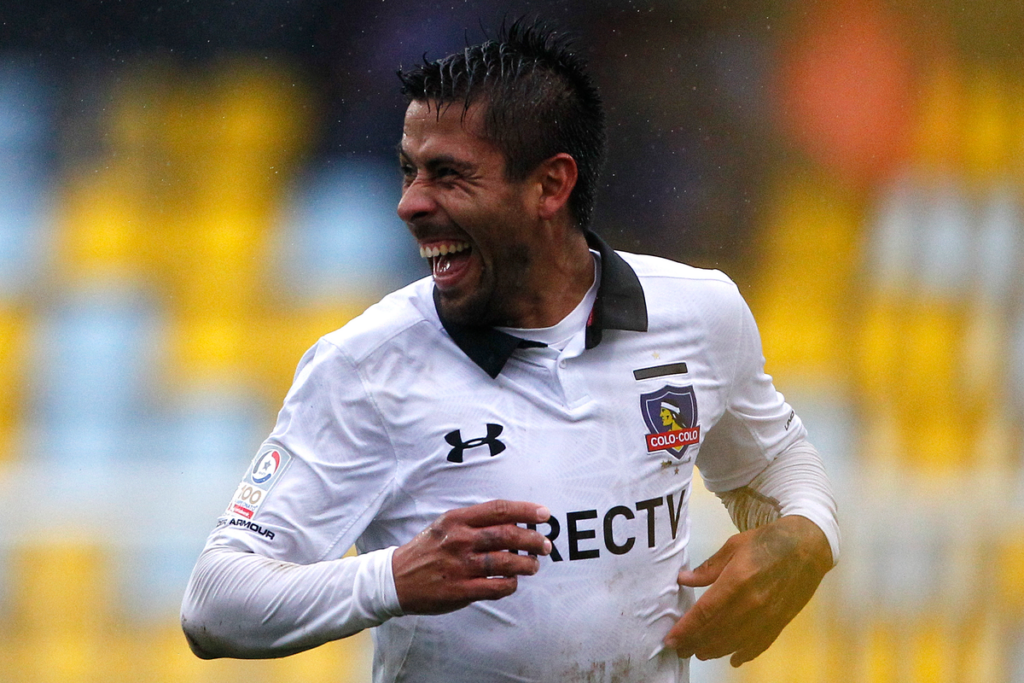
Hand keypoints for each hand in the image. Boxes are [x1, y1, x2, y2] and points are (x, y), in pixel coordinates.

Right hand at [392, 499, 552, 614]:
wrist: (396, 579)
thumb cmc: (428, 549)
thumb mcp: (446, 525)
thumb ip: (475, 522)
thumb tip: (514, 522)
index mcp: (457, 520)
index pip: (499, 510)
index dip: (526, 511)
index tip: (544, 515)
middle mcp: (459, 540)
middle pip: (507, 536)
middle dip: (533, 540)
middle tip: (545, 545)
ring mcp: (459, 566)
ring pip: (506, 563)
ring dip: (527, 564)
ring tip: (533, 565)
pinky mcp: (459, 590)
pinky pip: (496, 587)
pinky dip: (511, 584)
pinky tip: (513, 581)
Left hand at [663, 515, 831, 666]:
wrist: (806, 547)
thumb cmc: (766, 542)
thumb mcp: (734, 546)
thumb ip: (708, 568)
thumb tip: (683, 580)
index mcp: (737, 581)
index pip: (705, 612)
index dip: (686, 628)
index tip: (670, 639)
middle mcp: (751, 603)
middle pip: (717, 631)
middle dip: (694, 643)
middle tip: (678, 649)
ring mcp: (767, 616)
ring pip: (735, 641)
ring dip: (714, 649)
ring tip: (698, 652)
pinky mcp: (780, 622)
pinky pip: (759, 644)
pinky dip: (744, 654)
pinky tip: (733, 659)